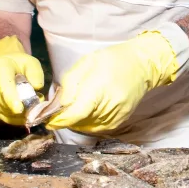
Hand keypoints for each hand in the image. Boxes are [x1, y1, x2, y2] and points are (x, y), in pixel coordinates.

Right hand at [0, 36, 43, 125]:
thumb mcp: (32, 63)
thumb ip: (35, 74)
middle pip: (3, 101)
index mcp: (0, 69)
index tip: (19, 110)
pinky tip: (23, 118)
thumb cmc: (21, 64)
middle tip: (35, 112)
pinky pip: (0, 115)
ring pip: (1, 110)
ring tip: (31, 113)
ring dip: (17, 116)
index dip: (11, 99)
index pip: (4, 86)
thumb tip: (37, 88)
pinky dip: (12, 119)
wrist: (6, 63)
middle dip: (19, 111)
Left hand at [46, 30, 181, 133]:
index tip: (47, 120)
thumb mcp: (86, 63)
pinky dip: (87, 122)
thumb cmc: (112, 60)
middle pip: (79, 122)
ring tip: (75, 105)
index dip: (59, 120)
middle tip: (59, 107)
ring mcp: (116, 116)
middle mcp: (109, 106)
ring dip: (76, 120)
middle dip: (65, 117)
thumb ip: (70, 84)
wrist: (141, 65)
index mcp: (99, 89)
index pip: (75, 114)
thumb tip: (58, 104)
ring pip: (87, 127)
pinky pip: (97, 128)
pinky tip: (87, 111)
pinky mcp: (120, 121)